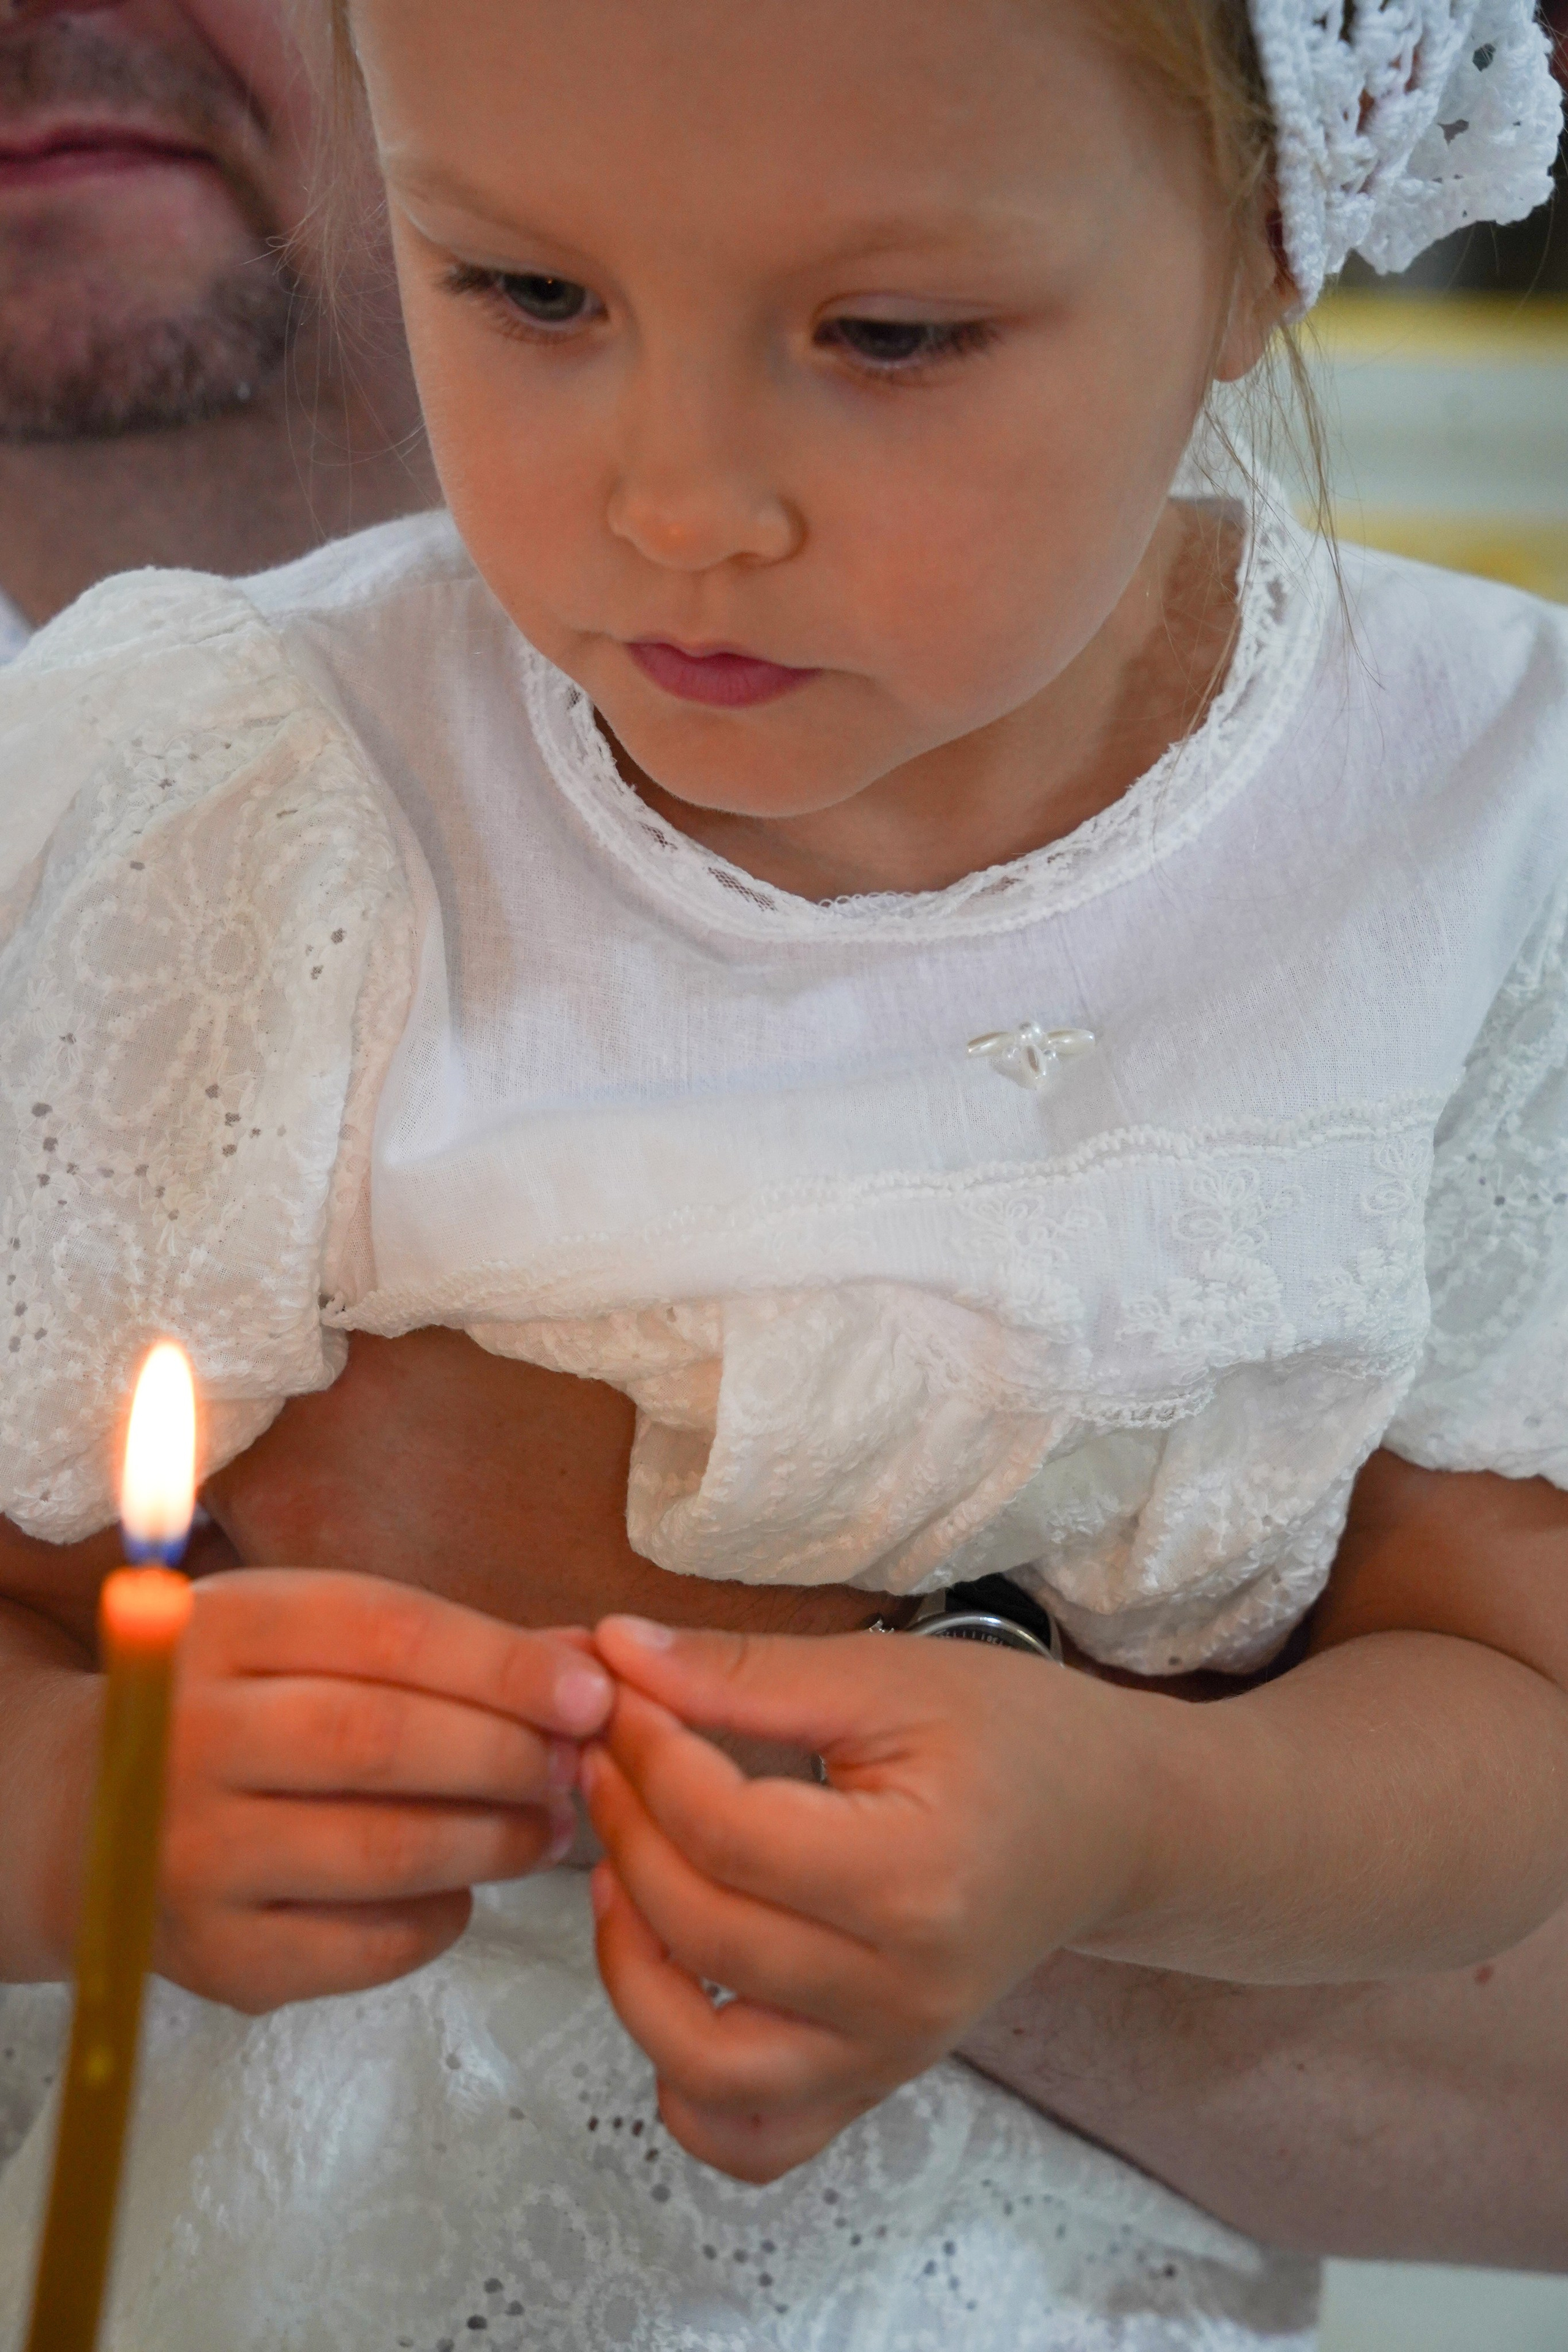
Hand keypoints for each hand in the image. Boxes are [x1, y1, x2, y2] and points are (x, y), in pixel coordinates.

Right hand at [153, 1568, 612, 2012]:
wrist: (81, 1812)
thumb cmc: (234, 1705)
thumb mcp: (310, 1635)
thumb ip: (445, 1645)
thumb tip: (592, 1661)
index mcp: (222, 1629)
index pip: (385, 1634)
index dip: (503, 1664)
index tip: (590, 1691)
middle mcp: (188, 1735)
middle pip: (384, 1742)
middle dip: (509, 1755)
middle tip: (578, 1766)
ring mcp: (190, 1853)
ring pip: (384, 1851)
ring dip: (495, 1840)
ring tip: (549, 1827)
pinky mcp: (213, 1955)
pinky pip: (363, 1947)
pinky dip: (439, 1919)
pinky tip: (464, 1889)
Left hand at [583, 1616, 1151, 2182]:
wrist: (1114, 1823)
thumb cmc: (1014, 1735)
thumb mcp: (885, 1676)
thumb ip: (743, 1672)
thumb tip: (612, 1654)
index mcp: (913, 1879)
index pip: (725, 1833)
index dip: (647, 1754)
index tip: (621, 1693)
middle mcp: (901, 1994)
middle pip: (702, 1929)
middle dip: (623, 1828)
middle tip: (606, 1753)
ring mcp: (888, 2055)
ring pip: (702, 2063)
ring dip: (628, 1965)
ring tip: (616, 1872)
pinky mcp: (873, 2083)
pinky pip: (753, 2139)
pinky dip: (686, 2090)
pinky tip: (671, 1987)